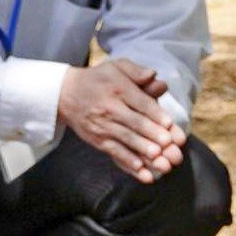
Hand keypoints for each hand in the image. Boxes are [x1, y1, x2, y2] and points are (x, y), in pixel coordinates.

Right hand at [60, 58, 185, 184]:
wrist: (67, 94)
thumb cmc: (99, 80)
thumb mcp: (117, 67)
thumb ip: (137, 71)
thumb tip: (153, 75)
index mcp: (119, 88)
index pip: (140, 102)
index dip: (155, 113)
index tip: (169, 123)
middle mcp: (110, 108)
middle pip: (134, 122)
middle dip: (151, 133)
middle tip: (167, 143)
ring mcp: (103, 126)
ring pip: (126, 138)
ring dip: (142, 149)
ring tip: (157, 157)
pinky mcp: (98, 140)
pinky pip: (114, 151)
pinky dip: (127, 160)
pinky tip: (140, 168)